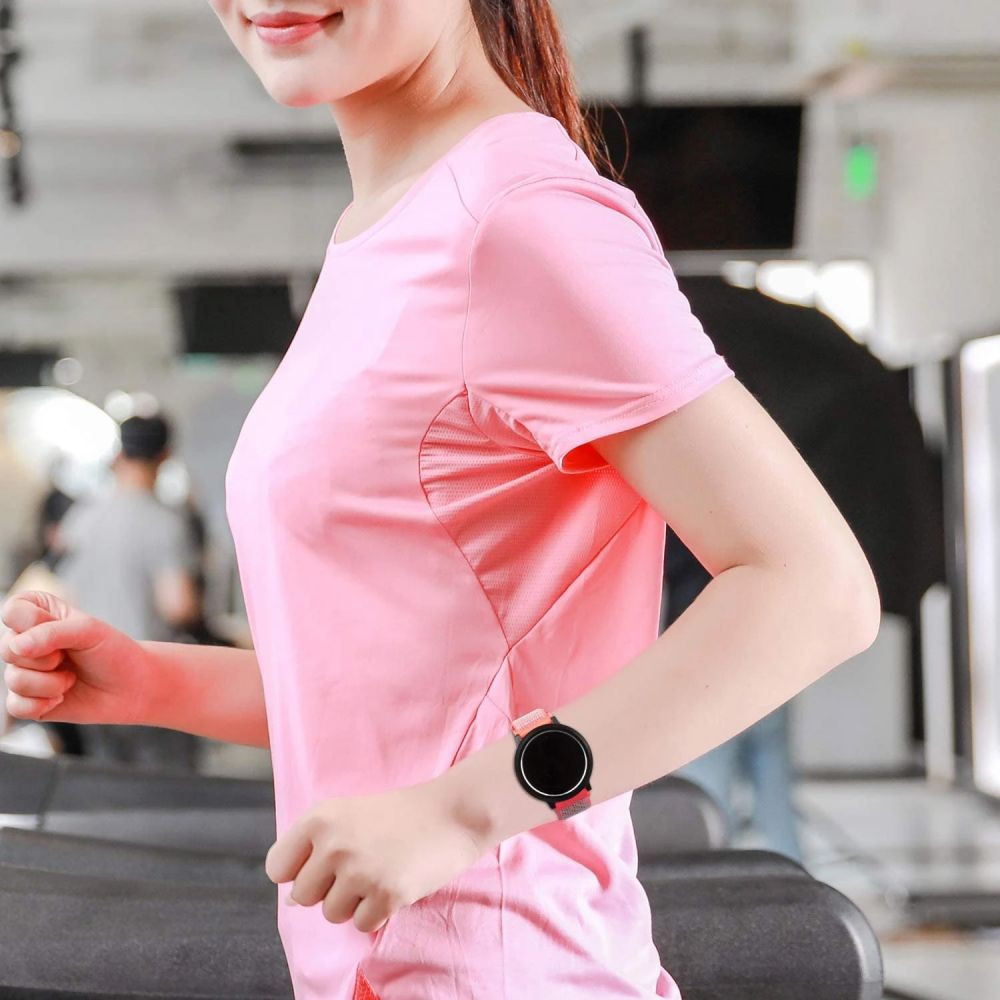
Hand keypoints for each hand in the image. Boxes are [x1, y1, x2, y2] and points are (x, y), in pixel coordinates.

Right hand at [1, 590, 154, 724]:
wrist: (132, 687)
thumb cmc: (113, 652)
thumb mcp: (88, 631)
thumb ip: (51, 632)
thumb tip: (16, 647)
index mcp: (39, 614)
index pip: (12, 610)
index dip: (34, 623)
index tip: (64, 628)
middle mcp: (26, 642)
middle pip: (8, 649)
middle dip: (47, 658)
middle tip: (70, 657)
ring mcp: (25, 672)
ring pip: (13, 680)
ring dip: (51, 684)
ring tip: (72, 678)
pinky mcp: (28, 701)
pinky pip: (16, 707)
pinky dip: (42, 704)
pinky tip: (62, 698)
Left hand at [264, 777, 486, 932]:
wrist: (451, 813)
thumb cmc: (398, 814)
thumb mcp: (349, 814)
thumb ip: (316, 847)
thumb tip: (292, 899)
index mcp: (320, 818)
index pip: (278, 867)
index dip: (298, 871)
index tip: (322, 864)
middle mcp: (334, 844)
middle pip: (303, 896)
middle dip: (328, 889)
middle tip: (359, 866)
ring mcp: (360, 871)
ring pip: (332, 914)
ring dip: (353, 902)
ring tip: (379, 872)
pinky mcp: (386, 894)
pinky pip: (361, 924)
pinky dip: (376, 912)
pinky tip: (394, 884)